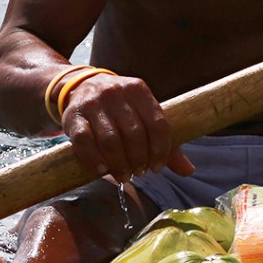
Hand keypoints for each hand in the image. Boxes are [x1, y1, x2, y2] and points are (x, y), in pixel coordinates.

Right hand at [58, 71, 194, 180]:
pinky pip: (85, 141)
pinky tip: (103, 170)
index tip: (157, 167)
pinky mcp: (73, 116)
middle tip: (140, 172)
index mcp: (139, 90)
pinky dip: (95, 159)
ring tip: (124, 176)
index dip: (160, 150)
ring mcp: (93, 103)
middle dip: (139, 159)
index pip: (157, 124)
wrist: (80, 86)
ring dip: (119, 163)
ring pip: (110, 139)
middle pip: (134, 134)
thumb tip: (188, 171)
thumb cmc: (121, 108)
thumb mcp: (144, 116)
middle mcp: (117, 93)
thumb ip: (165, 142)